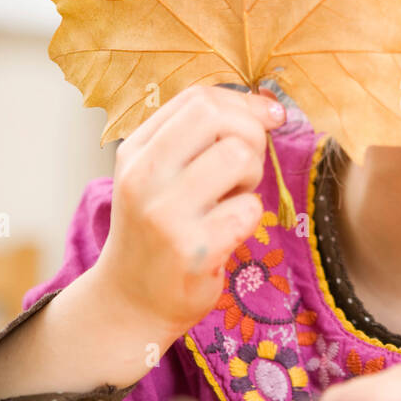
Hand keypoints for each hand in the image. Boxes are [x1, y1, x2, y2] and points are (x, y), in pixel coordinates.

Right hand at [90, 83, 286, 336]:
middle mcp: (143, 177)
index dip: (244, 102)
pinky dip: (250, 217)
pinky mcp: (192, 249)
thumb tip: (269, 106)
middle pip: (218, 118)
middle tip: (247, 166)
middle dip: (252, 134)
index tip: (268, 116)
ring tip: (234, 198)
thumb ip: (199, 139)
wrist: (130, 301)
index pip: (198, 98)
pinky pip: (249, 209)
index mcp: (136, 151)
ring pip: (239, 157)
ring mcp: (165, 213)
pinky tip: (229, 231)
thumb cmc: (158, 231)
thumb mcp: (159, 176)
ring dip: (252, 177)